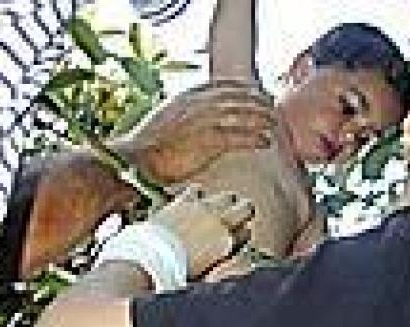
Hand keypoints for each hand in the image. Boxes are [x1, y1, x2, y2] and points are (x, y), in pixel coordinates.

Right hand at [130, 81, 275, 182]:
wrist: (136, 158)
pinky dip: (254, 138)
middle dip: (258, 101)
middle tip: (273, 107)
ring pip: (241, 115)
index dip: (243, 88)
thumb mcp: (167, 116)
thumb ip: (185, 111)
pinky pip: (237, 137)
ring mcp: (202, 122)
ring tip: (274, 124)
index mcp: (187, 97)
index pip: (222, 85)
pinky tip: (264, 142)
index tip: (257, 91)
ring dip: (260, 118)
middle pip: (236, 97)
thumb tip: (198, 114)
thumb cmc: (149, 144)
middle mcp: (197, 105)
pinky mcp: (206, 141)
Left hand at [149, 185, 253, 277]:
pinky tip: (193, 200)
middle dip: (243, 214)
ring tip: (216, 211)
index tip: (236, 241)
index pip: (247, 233)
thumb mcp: (209, 274)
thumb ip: (226, 263)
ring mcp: (202, 209)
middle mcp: (219, 222)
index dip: (242, 237)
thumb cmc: (178, 273)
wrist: (150, 261)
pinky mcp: (182, 202)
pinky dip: (197, 195)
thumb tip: (240, 259)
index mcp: (227, 242)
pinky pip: (197, 190)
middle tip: (235, 221)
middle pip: (247, 208)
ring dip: (225, 203)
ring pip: (227, 197)